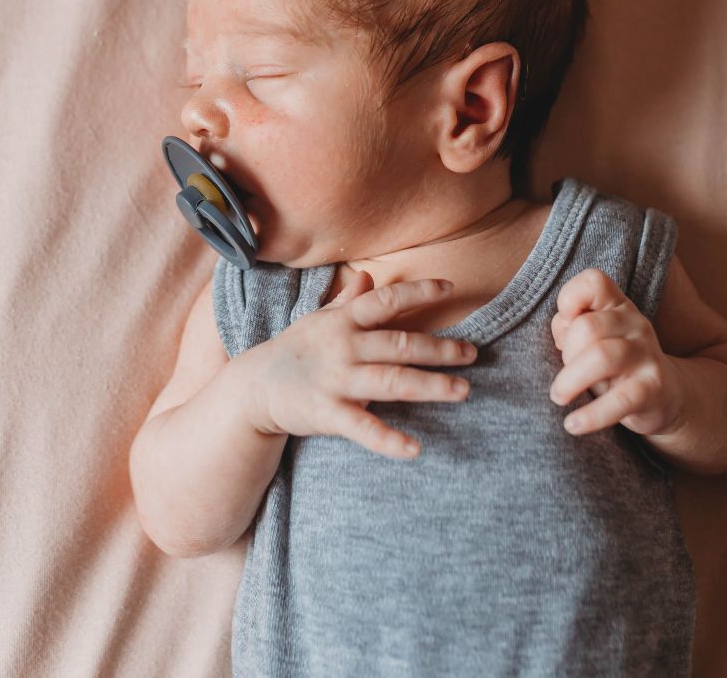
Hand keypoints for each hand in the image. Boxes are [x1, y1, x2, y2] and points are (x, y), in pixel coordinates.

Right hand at [243, 271, 478, 459]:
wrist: (254, 387)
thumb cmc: (294, 350)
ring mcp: (336, 380)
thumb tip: (369, 276)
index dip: (418, 291)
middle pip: (398, 344)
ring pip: (391, 382)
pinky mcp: (327, 413)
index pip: (386, 301)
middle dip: (439, 349)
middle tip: (472, 354)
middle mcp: (343, 347)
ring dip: (429, 386)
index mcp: (343, 321)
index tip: (450, 288)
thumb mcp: (318, 320)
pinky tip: (415, 449)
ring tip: (462, 391)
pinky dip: (389, 440)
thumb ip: (347, 300)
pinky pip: (363, 429)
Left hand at [548, 268, 684, 436]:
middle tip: (565, 375)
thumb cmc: (613, 363)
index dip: (570, 298)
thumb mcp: (592, 340)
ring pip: (601, 356)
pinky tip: (572, 425)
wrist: (664, 396)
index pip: (594, 281)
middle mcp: (635, 323)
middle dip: (566, 353)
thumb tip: (561, 329)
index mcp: (617, 306)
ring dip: (570, 380)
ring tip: (558, 397)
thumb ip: (571, 328)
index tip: (564, 324)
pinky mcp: (653, 389)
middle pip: (587, 327)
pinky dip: (591, 416)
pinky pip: (620, 400)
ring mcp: (647, 355)